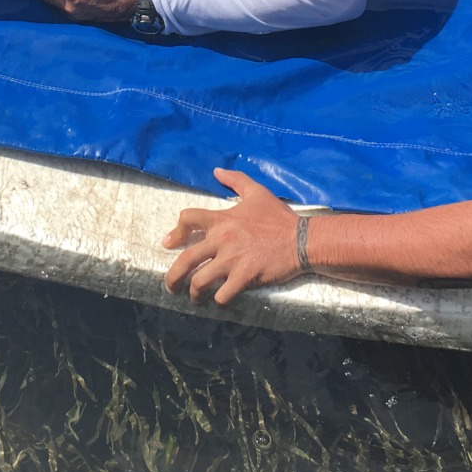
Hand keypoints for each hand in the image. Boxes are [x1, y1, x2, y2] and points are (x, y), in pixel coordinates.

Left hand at [163, 168, 304, 304]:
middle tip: (170, 286)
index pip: (188, 219)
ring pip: (200, 281)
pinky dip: (218, 300)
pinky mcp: (245, 277)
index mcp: (222, 220)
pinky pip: (223, 294)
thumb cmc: (278, 217)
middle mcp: (222, 240)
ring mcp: (232, 260)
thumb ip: (236, 180)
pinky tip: (220, 300)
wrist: (301, 239)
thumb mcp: (257, 192)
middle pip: (186, 259)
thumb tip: (217, 171)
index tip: (169, 243)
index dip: (175, 231)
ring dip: (194, 293)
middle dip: (173, 277)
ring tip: (195, 298)